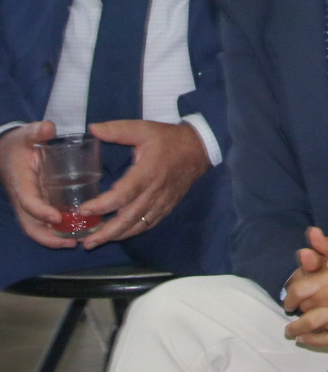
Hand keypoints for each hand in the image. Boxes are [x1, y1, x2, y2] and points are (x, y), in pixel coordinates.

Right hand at [0, 122, 71, 248]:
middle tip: (72, 242)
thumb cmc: (18, 145)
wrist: (6, 153)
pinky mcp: (37, 206)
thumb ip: (36, 132)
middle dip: (48, 237)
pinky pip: (44, 223)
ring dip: (55, 238)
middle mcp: (23, 199)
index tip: (57, 217)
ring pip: (37, 228)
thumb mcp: (25, 135)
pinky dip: (58, 231)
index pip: (28, 202)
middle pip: (30, 225)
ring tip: (78, 242)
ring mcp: (29, 205)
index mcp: (20, 183)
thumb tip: (49, 128)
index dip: (40, 211)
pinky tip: (77, 233)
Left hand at [77, 120, 209, 247]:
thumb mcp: (143, 128)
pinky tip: (119, 235)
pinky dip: (133, 232)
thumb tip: (92, 129)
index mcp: (147, 172)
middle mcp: (154, 192)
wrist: (200, 148)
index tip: (83, 210)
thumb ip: (117, 130)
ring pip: (138, 225)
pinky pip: (149, 224)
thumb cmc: (169, 139)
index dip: (102, 205)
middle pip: (129, 218)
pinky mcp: (167, 206)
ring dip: (117, 236)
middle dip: (106, 232)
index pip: (123, 195)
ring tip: (95, 242)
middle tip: (85, 241)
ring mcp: (162, 201)